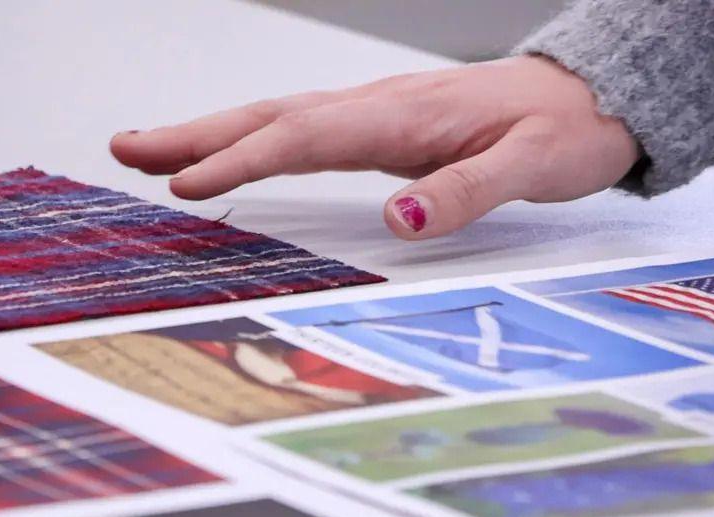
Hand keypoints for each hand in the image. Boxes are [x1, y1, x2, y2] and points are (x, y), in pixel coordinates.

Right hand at [109, 55, 638, 239]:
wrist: (587, 96)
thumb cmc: (561, 131)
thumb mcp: (532, 167)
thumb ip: (464, 193)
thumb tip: (397, 222)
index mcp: (399, 117)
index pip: (302, 137)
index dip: (239, 160)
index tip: (186, 185)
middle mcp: (373, 108)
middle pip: (266, 117)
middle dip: (193, 135)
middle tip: (126, 148)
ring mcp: (369, 113)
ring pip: (273, 118)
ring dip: (209, 134)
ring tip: (152, 151)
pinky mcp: (374, 125)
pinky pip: (295, 128)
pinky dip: (249, 139)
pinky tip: (230, 152)